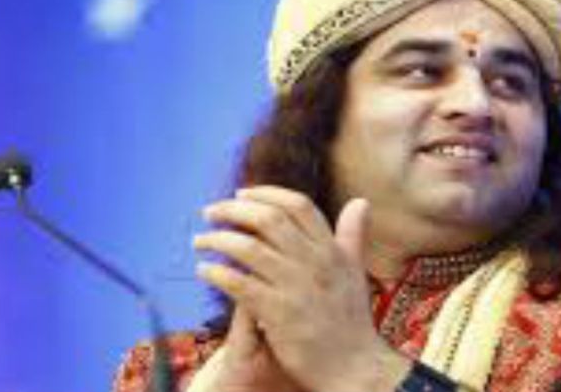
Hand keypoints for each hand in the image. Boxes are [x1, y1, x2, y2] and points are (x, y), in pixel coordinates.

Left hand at [194, 186, 409, 391]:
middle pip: (268, 220)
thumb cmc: (351, 319)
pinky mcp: (278, 313)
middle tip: (210, 213)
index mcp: (331, 249)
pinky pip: (239, 284)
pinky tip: (204, 270)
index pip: (297, 205)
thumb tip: (361, 200)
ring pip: (248, 249)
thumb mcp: (355, 270)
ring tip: (199, 241)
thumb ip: (353, 234)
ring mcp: (296, 286)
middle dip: (232, 211)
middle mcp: (315, 262)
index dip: (265, 194)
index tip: (241, 194)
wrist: (354, 365)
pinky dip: (217, 273)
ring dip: (217, 240)